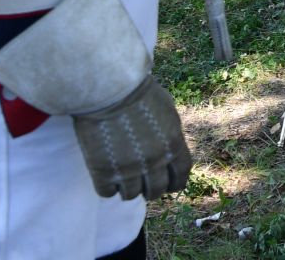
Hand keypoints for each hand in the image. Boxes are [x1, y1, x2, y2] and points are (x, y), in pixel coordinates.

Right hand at [74, 74, 192, 200]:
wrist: (109, 89)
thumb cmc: (138, 92)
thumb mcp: (166, 111)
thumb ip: (170, 134)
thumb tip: (169, 149)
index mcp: (173, 144)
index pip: (181, 175)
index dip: (175, 184)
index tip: (169, 186)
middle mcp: (154, 161)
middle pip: (156, 190)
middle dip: (151, 190)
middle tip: (143, 185)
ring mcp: (129, 169)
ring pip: (131, 195)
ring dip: (128, 189)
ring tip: (122, 178)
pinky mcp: (103, 171)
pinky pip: (107, 193)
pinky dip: (107, 188)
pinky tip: (106, 176)